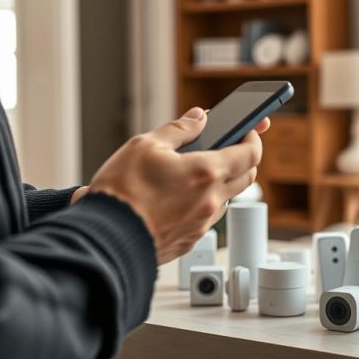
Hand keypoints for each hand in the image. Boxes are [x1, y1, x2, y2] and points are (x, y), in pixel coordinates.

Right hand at [73, 107, 269, 263]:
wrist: (105, 238)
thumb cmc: (122, 192)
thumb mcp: (145, 145)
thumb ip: (178, 129)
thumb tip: (198, 118)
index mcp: (206, 172)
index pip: (250, 153)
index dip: (253, 139)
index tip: (248, 131)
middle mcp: (211, 201)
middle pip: (247, 177)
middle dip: (242, 159)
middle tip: (227, 148)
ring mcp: (202, 224)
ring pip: (227, 199)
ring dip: (221, 183)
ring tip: (195, 172)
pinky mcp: (189, 241)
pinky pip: (207, 218)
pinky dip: (203, 203)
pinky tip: (180, 196)